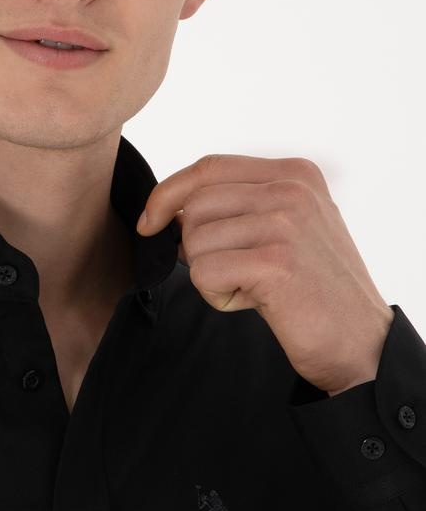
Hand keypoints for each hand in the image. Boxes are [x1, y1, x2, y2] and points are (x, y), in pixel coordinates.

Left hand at [136, 155, 393, 395]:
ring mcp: (285, 223)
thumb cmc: (313, 291)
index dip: (168, 193)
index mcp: (295, 175)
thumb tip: (168, 212)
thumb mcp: (283, 231)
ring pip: (195, 240)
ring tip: (253, 288)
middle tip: (233, 274)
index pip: (209, 168)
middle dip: (196, 246)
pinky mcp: (275, 262)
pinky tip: (254, 302)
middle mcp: (292, 190)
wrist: (360, 342)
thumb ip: (238, 210)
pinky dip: (218, 295)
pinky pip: (204, 272)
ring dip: (210, 275)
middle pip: (196, 205)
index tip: (150, 222)